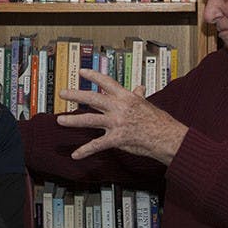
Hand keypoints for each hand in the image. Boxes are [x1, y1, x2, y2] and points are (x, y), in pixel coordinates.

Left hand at [58, 69, 187, 165]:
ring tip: (60, 120)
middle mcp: (119, 108)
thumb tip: (139, 87)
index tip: (81, 72)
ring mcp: (117, 123)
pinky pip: (97, 145)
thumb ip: (138, 95)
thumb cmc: (158, 121)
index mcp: (126, 97)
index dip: (93, 76)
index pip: (106, 82)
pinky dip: (85, 151)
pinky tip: (75, 154)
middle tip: (62, 93)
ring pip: (90, 120)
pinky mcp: (117, 139)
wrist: (167, 137)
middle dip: (76, 95)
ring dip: (73, 120)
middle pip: (93, 98)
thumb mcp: (146, 104)